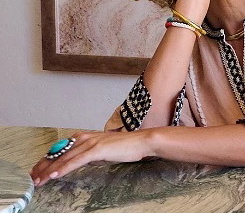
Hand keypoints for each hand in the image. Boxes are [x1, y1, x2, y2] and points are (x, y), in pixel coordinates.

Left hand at [30, 130, 153, 186]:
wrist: (140, 142)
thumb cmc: (125, 147)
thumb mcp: (102, 149)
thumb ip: (88, 153)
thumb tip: (77, 161)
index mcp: (85, 137)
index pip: (61, 149)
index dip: (47, 160)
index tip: (36, 170)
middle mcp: (85, 137)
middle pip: (59, 153)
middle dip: (43, 166)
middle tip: (31, 177)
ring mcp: (91, 142)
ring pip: (64, 158)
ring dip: (48, 170)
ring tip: (37, 180)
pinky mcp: (97, 149)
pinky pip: (75, 161)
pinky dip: (62, 169)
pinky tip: (53, 176)